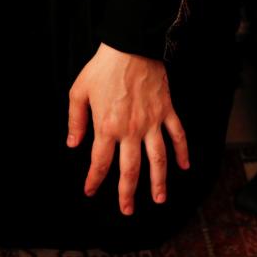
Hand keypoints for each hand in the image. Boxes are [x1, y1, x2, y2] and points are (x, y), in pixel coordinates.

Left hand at [67, 42, 188, 215]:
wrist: (131, 46)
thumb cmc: (102, 68)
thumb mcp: (78, 92)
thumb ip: (76, 121)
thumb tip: (73, 144)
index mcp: (107, 127)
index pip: (100, 163)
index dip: (94, 180)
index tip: (90, 191)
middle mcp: (130, 130)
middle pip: (130, 170)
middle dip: (128, 193)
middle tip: (128, 210)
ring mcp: (152, 122)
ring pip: (158, 159)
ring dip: (159, 182)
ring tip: (159, 200)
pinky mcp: (166, 111)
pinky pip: (177, 135)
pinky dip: (182, 151)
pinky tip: (184, 166)